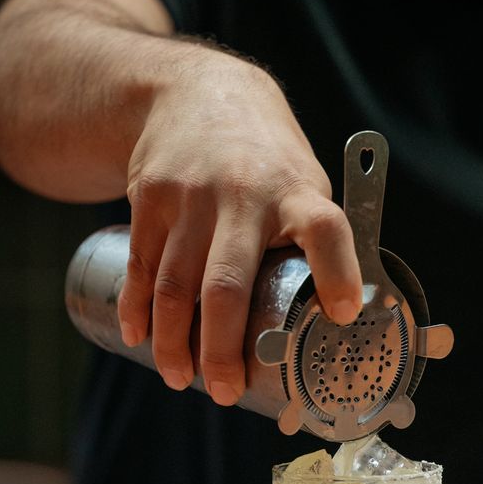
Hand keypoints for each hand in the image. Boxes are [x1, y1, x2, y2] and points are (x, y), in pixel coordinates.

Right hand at [116, 49, 361, 404]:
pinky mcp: (149, 198)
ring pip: (176, 285)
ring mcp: (190, 196)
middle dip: (223, 348)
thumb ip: (313, 244)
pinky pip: (141, 266)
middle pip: (227, 285)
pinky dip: (139, 308)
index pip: (325, 229)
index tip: (343, 313)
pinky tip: (141, 338)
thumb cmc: (265, 158)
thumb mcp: (303, 183)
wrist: (194, 91)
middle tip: (225, 392)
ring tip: (182, 379)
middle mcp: (243, 194)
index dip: (337, 272)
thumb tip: (337, 321)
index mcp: (296, 193)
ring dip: (174, 342)